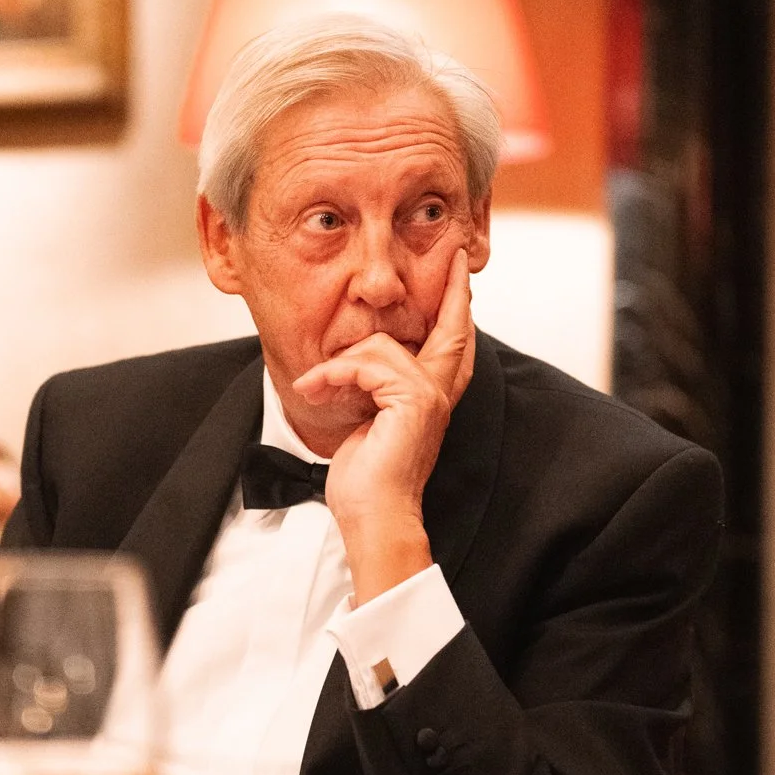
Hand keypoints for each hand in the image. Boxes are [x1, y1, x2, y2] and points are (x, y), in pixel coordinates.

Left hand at [294, 249, 474, 601]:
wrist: (373, 516)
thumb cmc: (366, 482)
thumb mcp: (368, 422)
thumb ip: (375, 388)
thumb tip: (356, 362)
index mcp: (431, 398)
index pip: (452, 342)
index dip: (457, 307)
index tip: (458, 274)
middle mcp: (439, 393)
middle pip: (453, 328)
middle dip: (453, 290)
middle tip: (453, 258)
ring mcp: (429, 395)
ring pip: (382, 345)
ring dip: (339, 364)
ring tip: (316, 384)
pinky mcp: (413, 400)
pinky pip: (366, 363)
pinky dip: (334, 375)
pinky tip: (316, 389)